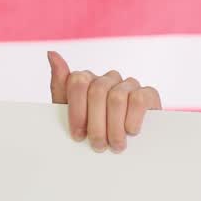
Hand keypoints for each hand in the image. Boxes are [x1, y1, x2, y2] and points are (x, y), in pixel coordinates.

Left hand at [47, 50, 161, 153]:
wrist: (120, 147)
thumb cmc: (91, 131)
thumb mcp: (69, 114)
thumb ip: (60, 85)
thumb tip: (52, 53)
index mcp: (87, 80)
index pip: (78, 82)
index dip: (77, 111)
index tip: (78, 135)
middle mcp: (107, 78)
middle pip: (97, 91)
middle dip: (96, 124)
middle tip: (98, 146)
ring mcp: (128, 84)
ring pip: (117, 98)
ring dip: (114, 127)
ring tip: (115, 145)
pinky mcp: (148, 93)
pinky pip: (138, 99)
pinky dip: (132, 119)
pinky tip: (131, 132)